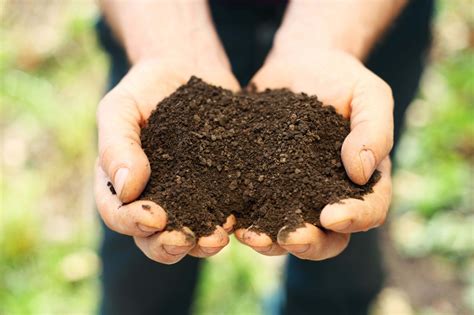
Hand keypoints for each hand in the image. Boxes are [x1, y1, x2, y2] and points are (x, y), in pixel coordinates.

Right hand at [94, 59, 239, 263]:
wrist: (188, 68)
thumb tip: (127, 190)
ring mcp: (186, 196)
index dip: (132, 222)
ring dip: (199, 244)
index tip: (154, 217)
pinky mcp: (217, 188)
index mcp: (120, 182)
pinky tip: (236, 221)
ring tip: (217, 240)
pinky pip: (219, 214)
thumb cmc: (146, 87)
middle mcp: (152, 196)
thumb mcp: (121, 107)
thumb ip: (116, 146)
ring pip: (187, 235)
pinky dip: (226, 224)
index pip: (117, 212)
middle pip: (151, 237)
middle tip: (184, 240)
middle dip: (166, 245)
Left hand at [235, 48, 392, 259]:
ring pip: (286, 233)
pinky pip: (254, 212)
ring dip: (271, 242)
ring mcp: (292, 195)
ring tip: (251, 237)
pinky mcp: (260, 185)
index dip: (355, 218)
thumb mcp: (368, 95)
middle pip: (326, 237)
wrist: (300, 64)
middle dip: (309, 242)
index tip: (333, 215)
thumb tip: (360, 172)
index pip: (369, 209)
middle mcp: (326, 196)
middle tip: (291, 237)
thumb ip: (374, 130)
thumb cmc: (342, 79)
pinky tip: (229, 221)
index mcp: (361, 182)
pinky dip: (243, 221)